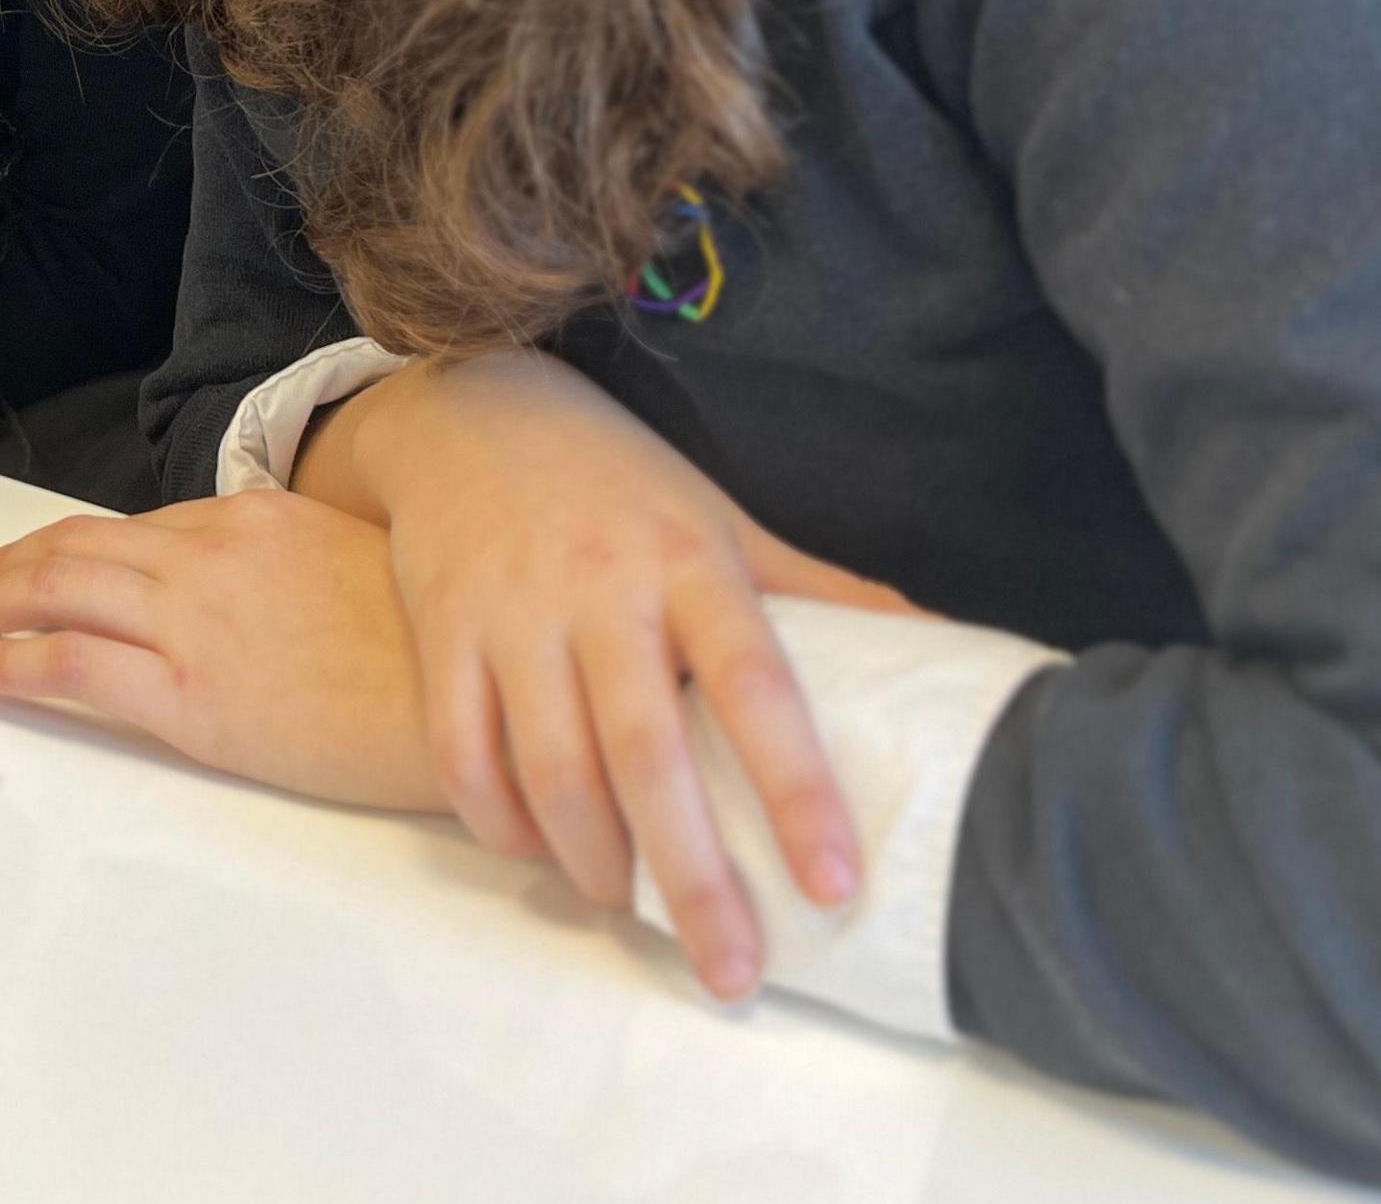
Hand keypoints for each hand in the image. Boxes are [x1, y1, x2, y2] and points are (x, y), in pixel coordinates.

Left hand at [0, 491, 445, 813]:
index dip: (73, 549)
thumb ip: (296, 568)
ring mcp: (195, 623)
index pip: (138, 529)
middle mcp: (213, 557)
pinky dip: (8, 662)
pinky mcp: (189, 696)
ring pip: (58, 591)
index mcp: (258, 520)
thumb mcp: (363, 572)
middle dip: (13, 570)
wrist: (477, 701)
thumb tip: (261, 593)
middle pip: (78, 547)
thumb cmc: (438, 653)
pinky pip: (71, 664)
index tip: (42, 570)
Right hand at [310, 348, 922, 998]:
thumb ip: (818, 588)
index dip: (797, 787)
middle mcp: (601, 589)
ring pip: (552, 769)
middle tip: (734, 972)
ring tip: (632, 910)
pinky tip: (539, 856)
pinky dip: (502, 825)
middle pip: (647, 754)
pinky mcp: (441, 633)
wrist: (467, 407)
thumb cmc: (618, 483)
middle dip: (694, 878)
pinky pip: (463, 755)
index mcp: (690, 561)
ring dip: (595, 862)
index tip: (834, 882)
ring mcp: (512, 613)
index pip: (757, 684)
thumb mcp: (724, 517)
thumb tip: (939, 643)